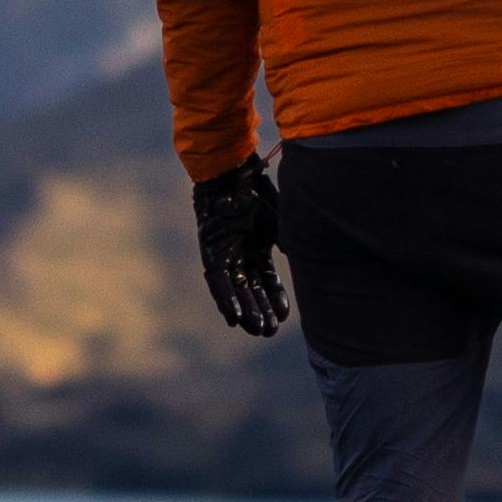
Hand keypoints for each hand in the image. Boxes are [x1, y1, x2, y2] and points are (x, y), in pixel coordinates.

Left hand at [193, 160, 290, 337]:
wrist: (233, 169)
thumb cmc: (257, 188)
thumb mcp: (279, 218)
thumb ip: (285, 240)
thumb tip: (291, 258)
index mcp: (257, 245)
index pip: (267, 279)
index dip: (275, 297)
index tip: (284, 316)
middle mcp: (240, 252)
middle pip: (251, 288)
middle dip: (260, 311)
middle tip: (268, 333)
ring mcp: (224, 252)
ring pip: (234, 288)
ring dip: (244, 310)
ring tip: (254, 330)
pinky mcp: (209, 250)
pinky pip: (216, 280)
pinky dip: (225, 298)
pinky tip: (232, 316)